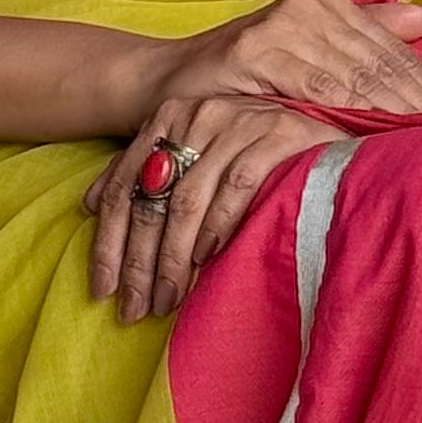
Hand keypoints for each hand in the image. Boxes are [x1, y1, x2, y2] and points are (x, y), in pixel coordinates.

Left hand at [86, 94, 336, 322]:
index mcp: (169, 117)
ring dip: (175, 258)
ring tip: (169, 299)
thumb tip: (87, 205)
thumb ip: (147, 172)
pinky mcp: (281, 134)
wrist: (334, 130)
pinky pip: (237, 187)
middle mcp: (198, 113)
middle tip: (134, 308)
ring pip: (188, 199)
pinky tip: (208, 259)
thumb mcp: (198, 157)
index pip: (122, 185)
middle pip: (151, 198)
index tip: (102, 290)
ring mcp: (239, 121)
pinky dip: (218, 226)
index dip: (106, 242)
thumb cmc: (259, 154)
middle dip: (138, 262)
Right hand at [161, 0, 421, 119]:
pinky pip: (318, 91)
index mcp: (325, 3)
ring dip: (395, 115)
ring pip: (356, 79)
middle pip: (381, 64)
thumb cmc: (239, 74)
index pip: (391, 50)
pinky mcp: (256, 54)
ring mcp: (282, 28)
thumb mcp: (303, 50)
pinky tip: (377, 139)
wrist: (163, 83)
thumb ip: (364, 30)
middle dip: (421, 106)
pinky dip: (351, 115)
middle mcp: (307, 8)